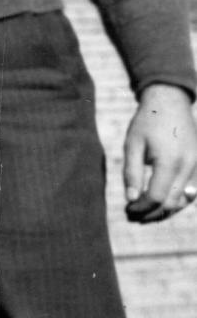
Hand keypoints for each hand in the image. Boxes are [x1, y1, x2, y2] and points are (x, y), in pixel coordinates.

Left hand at [123, 83, 196, 221]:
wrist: (171, 102)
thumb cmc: (147, 122)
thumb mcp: (133, 145)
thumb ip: (131, 173)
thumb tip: (131, 200)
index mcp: (169, 161)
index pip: (156, 197)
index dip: (140, 208)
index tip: (127, 209)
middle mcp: (188, 166)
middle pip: (171, 203)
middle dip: (150, 213)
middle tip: (132, 215)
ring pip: (183, 201)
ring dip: (164, 211)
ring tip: (143, 214)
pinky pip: (191, 192)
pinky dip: (176, 201)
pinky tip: (159, 204)